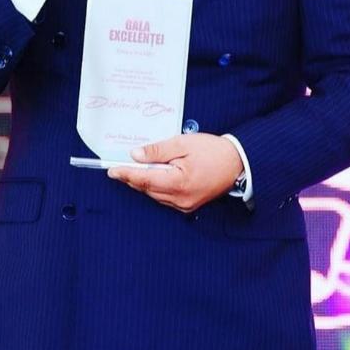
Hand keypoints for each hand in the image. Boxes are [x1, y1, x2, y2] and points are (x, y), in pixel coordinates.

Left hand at [107, 134, 243, 213]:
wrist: (238, 163)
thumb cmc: (213, 150)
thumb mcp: (183, 143)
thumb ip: (158, 150)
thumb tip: (135, 155)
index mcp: (178, 182)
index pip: (144, 179)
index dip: (126, 174)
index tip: (111, 170)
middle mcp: (180, 199)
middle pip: (147, 188)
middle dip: (133, 177)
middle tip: (120, 166)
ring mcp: (185, 204)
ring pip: (154, 194)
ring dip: (144, 182)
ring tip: (137, 168)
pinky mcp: (188, 205)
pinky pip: (165, 197)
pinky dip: (156, 186)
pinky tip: (155, 175)